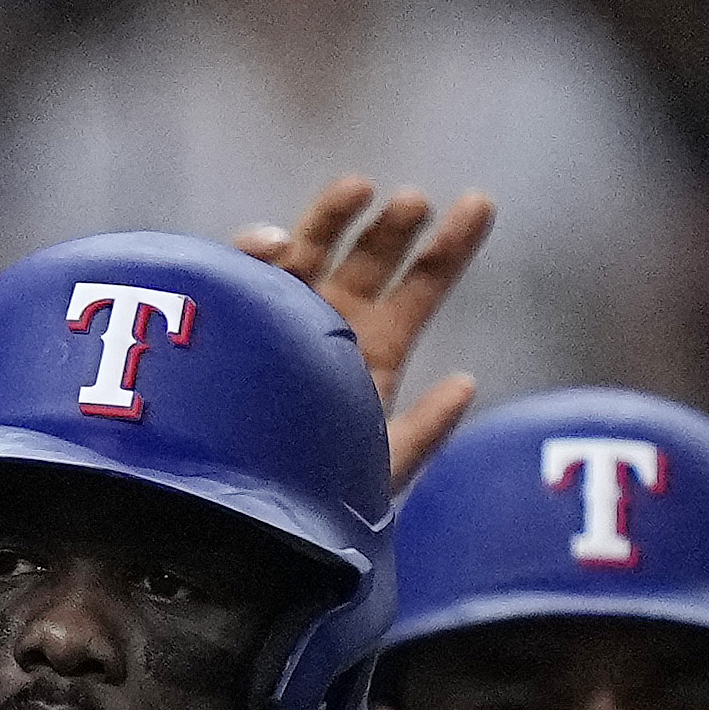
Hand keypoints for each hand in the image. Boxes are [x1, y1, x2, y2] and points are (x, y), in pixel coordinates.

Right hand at [236, 176, 495, 487]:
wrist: (235, 518)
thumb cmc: (310, 501)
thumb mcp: (378, 471)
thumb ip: (424, 431)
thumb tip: (465, 384)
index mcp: (372, 354)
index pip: (417, 292)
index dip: (449, 249)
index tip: (479, 204)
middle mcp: (328, 326)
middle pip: (367, 260)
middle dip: (393, 228)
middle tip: (415, 204)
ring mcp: (277, 315)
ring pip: (308, 251)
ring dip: (333, 217)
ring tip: (360, 191)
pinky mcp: (229, 316)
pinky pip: (239, 272)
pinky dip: (255, 250)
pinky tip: (277, 245)